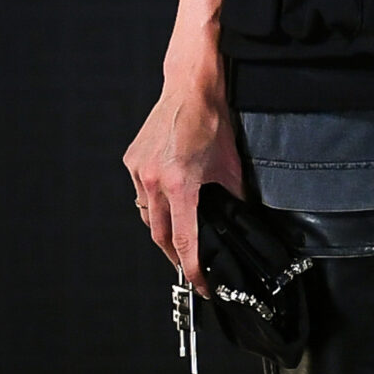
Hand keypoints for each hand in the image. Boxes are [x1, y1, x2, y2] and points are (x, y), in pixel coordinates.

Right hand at [123, 68, 243, 294]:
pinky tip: (166, 200)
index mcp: (180, 185)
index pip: (184, 241)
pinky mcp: (132, 160)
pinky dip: (153, 202)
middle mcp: (154, 180)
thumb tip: (241, 218)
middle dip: (174, 255)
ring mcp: (139, 170)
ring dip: (162, 227)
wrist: (189, 89)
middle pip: (160, 235)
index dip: (193, 269)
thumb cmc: (210, 121)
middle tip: (189, 265)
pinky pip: (141, 193)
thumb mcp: (230, 165)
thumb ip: (234, 197)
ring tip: (178, 232)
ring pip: (148, 215)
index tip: (200, 284)